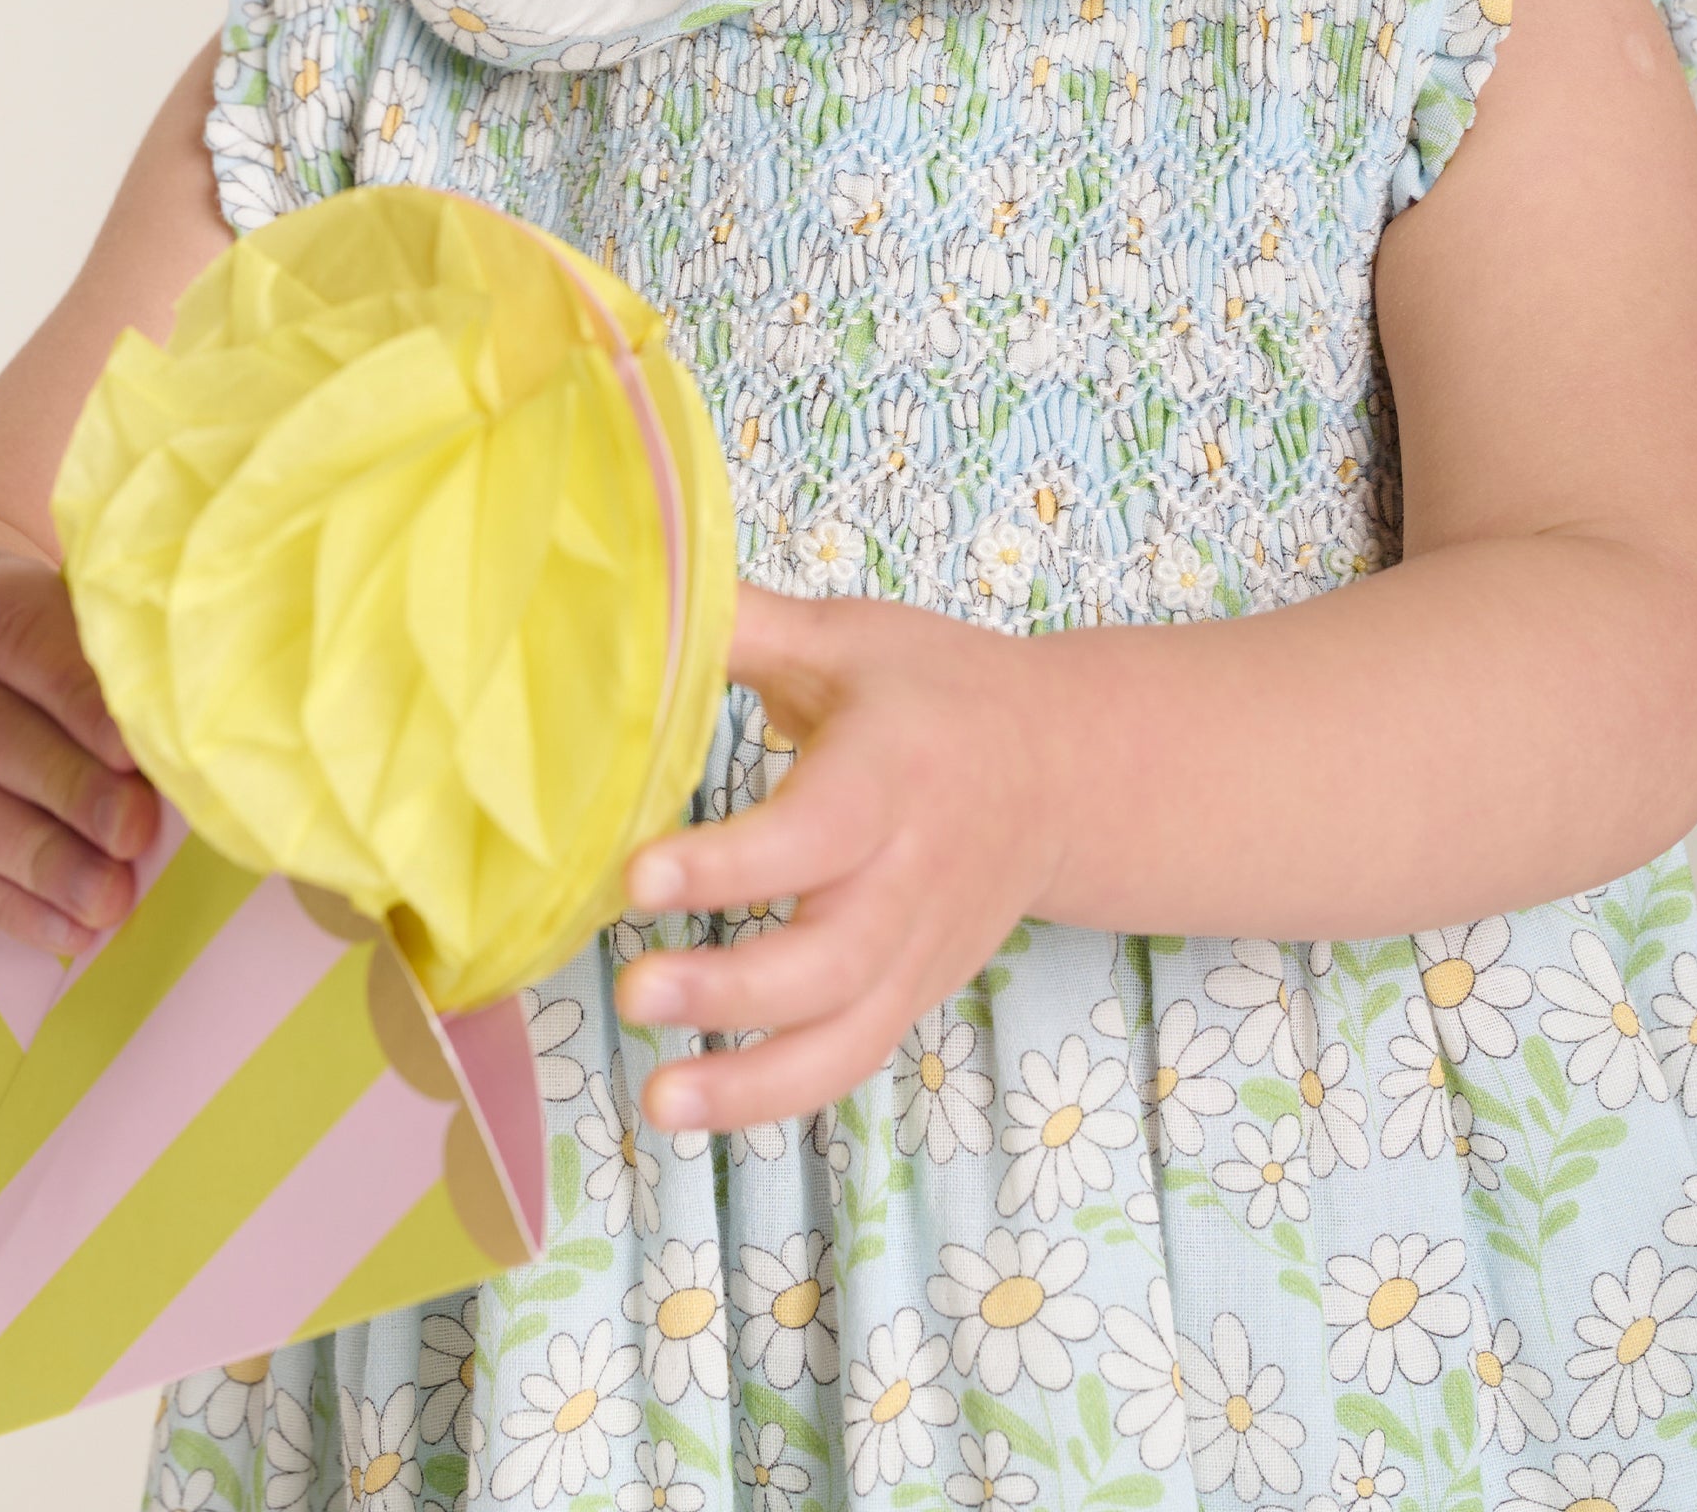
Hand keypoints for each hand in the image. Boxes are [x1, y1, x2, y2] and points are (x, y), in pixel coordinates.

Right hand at [0, 548, 158, 954]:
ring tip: (108, 898)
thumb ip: (106, 669)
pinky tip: (64, 927)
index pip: (19, 639)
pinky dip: (2, 905)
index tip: (137, 752)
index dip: (80, 699)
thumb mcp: (62, 617)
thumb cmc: (32, 641)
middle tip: (134, 835)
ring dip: (37, 865)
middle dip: (68, 792)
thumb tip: (177, 744)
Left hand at [616, 582, 1065, 1134]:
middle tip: (636, 991)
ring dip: (751, 1080)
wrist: (1060, 770)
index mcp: (891, 774)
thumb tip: (641, 588)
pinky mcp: (912, 994)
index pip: (812, 832)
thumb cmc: (938, 693)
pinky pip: (848, 1062)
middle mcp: (910, 876)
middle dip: (732, 989)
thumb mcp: (851, 638)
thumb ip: (745, 623)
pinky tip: (692, 1107)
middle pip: (831, 957)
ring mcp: (917, 949)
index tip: (637, 875)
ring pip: (844, 1035)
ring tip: (659, 1099)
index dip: (728, 863)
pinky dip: (776, 1097)